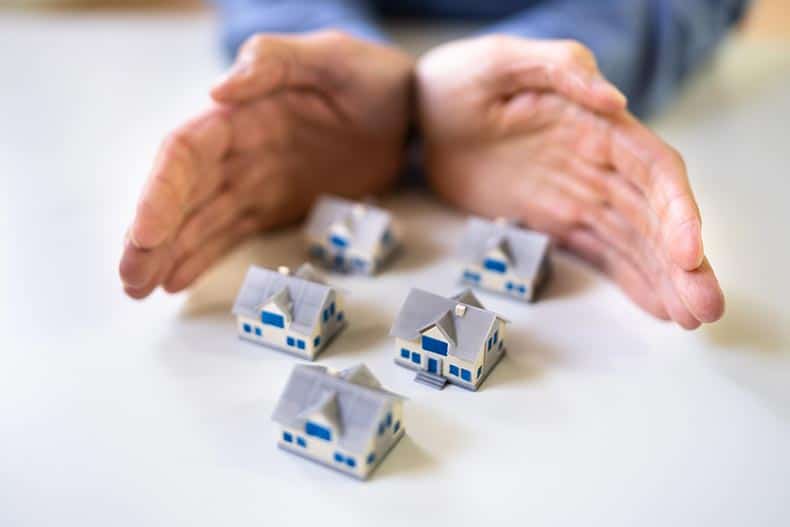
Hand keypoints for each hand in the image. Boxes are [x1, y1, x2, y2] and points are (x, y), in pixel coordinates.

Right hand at [119, 31, 412, 297]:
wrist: (413, 115)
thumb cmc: (374, 79)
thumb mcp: (332, 58)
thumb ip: (275, 64)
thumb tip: (217, 91)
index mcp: (242, 114)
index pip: (185, 154)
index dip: (160, 193)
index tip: (145, 234)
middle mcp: (239, 152)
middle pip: (182, 195)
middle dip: (152, 236)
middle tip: (129, 278)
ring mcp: (256, 182)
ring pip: (201, 221)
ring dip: (168, 254)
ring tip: (139, 288)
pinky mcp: (276, 207)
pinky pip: (233, 234)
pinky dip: (205, 256)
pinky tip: (177, 280)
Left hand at [417, 36, 723, 328]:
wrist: (417, 116)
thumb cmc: (458, 80)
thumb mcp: (501, 61)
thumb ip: (558, 68)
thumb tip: (615, 101)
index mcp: (595, 125)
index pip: (652, 171)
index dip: (675, 213)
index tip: (687, 255)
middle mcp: (595, 164)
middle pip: (652, 216)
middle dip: (682, 262)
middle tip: (707, 308)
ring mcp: (574, 196)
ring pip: (632, 241)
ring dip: (664, 279)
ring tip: (693, 319)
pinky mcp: (550, 220)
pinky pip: (597, 253)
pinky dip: (628, 280)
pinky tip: (656, 307)